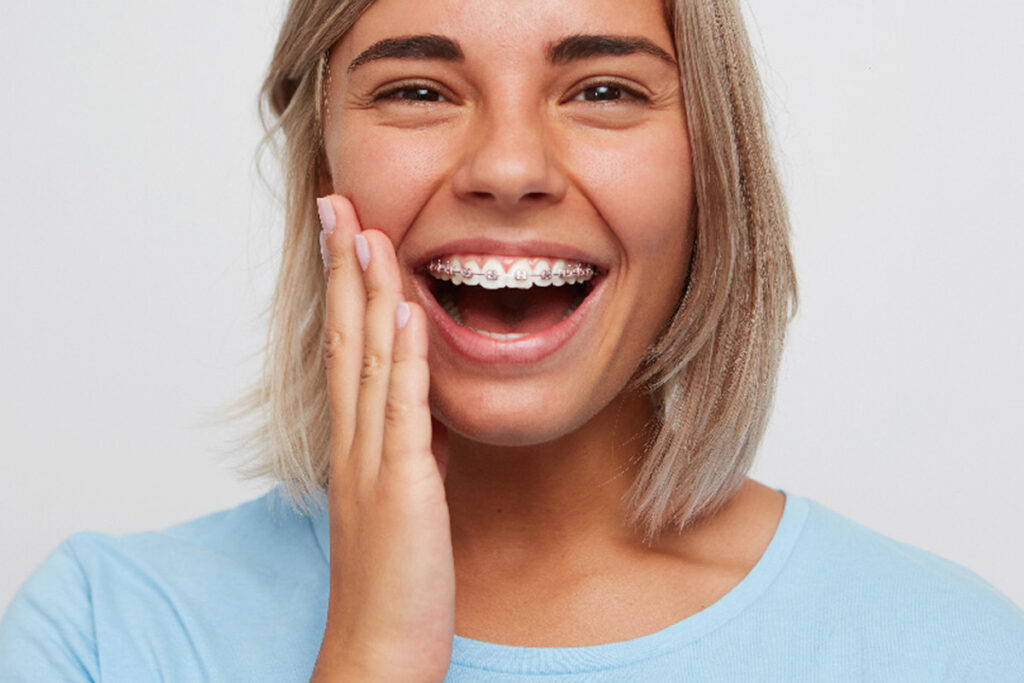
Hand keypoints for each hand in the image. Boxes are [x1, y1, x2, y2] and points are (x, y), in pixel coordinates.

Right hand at [311, 195, 454, 682]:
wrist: (380, 648)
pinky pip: (401, 409)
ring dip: (367, 292)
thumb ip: (407, 449)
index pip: (345, 350)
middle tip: (336, 204)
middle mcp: (354, 443)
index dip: (344, 291)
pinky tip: (405, 308)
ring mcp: (373, 461)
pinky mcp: (402, 485)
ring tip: (365, 229)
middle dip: (342, 269)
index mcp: (356, 445)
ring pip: (366, 360)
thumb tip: (423, 409)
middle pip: (344, 339)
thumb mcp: (401, 499)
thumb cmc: (393, 582)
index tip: (345, 238)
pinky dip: (402, 355)